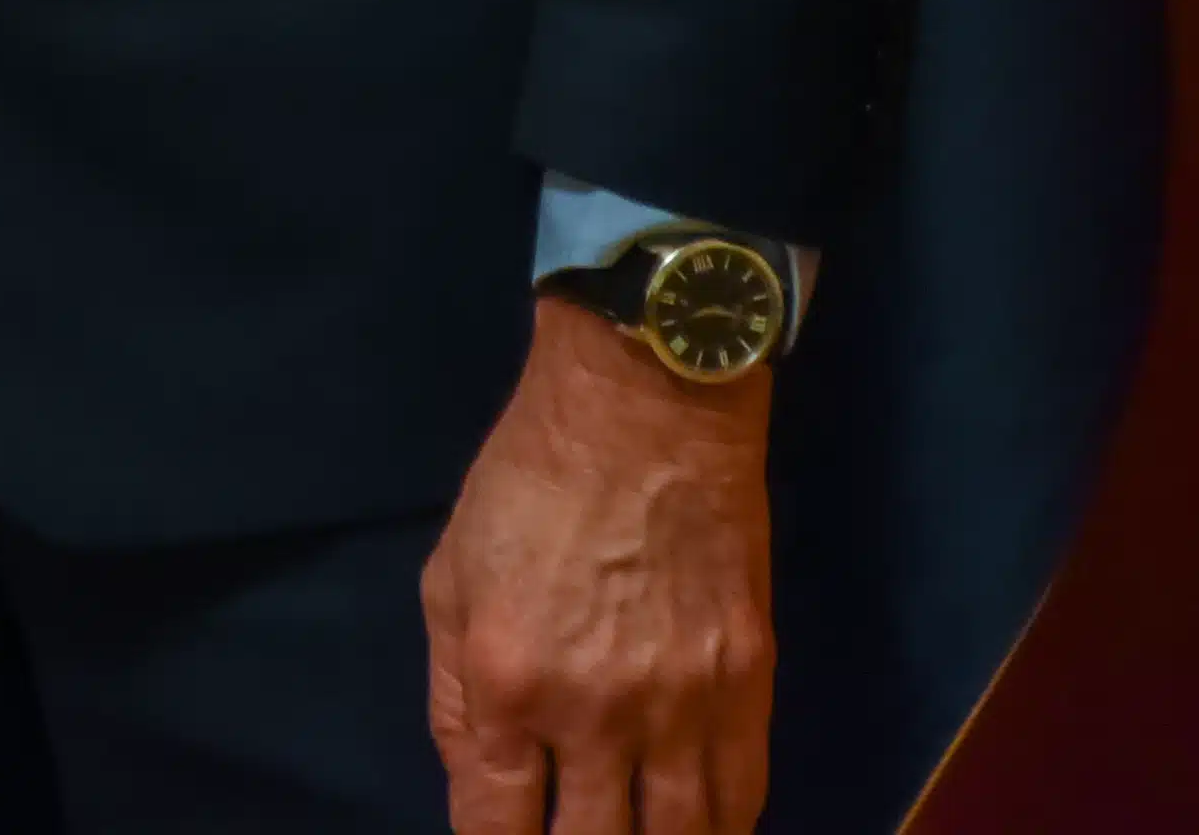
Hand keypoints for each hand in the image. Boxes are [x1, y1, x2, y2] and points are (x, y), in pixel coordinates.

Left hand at [421, 297, 775, 832]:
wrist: (647, 407)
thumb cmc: (530, 482)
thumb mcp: (448, 579)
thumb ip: (454, 695)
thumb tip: (477, 785)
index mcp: (509, 683)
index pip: (497, 827)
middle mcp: (596, 713)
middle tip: (572, 832)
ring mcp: (682, 705)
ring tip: (633, 833)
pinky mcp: (749, 684)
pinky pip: (742, 795)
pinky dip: (720, 828)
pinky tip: (697, 830)